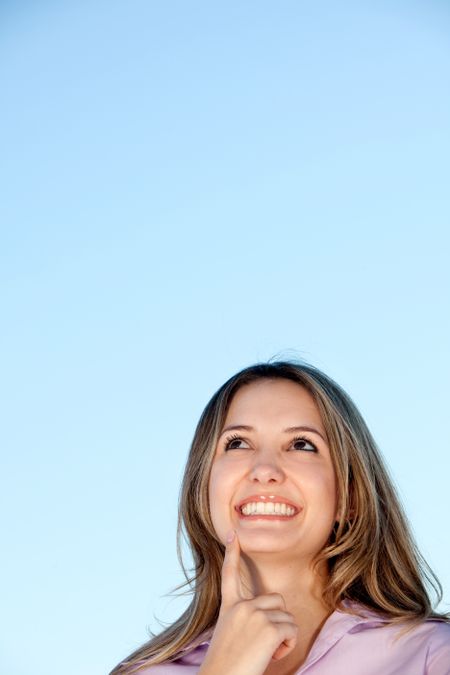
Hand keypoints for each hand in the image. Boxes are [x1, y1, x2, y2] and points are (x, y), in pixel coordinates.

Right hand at [198, 529, 297, 674]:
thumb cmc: (227, 667)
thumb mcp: (229, 635)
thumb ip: (244, 620)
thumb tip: (267, 619)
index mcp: (229, 608)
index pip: (230, 574)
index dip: (232, 552)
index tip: (232, 534)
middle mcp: (241, 607)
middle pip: (276, 599)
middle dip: (279, 620)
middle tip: (264, 643)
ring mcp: (255, 615)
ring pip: (287, 616)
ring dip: (284, 636)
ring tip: (266, 652)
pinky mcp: (269, 627)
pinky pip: (292, 630)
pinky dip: (288, 646)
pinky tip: (271, 656)